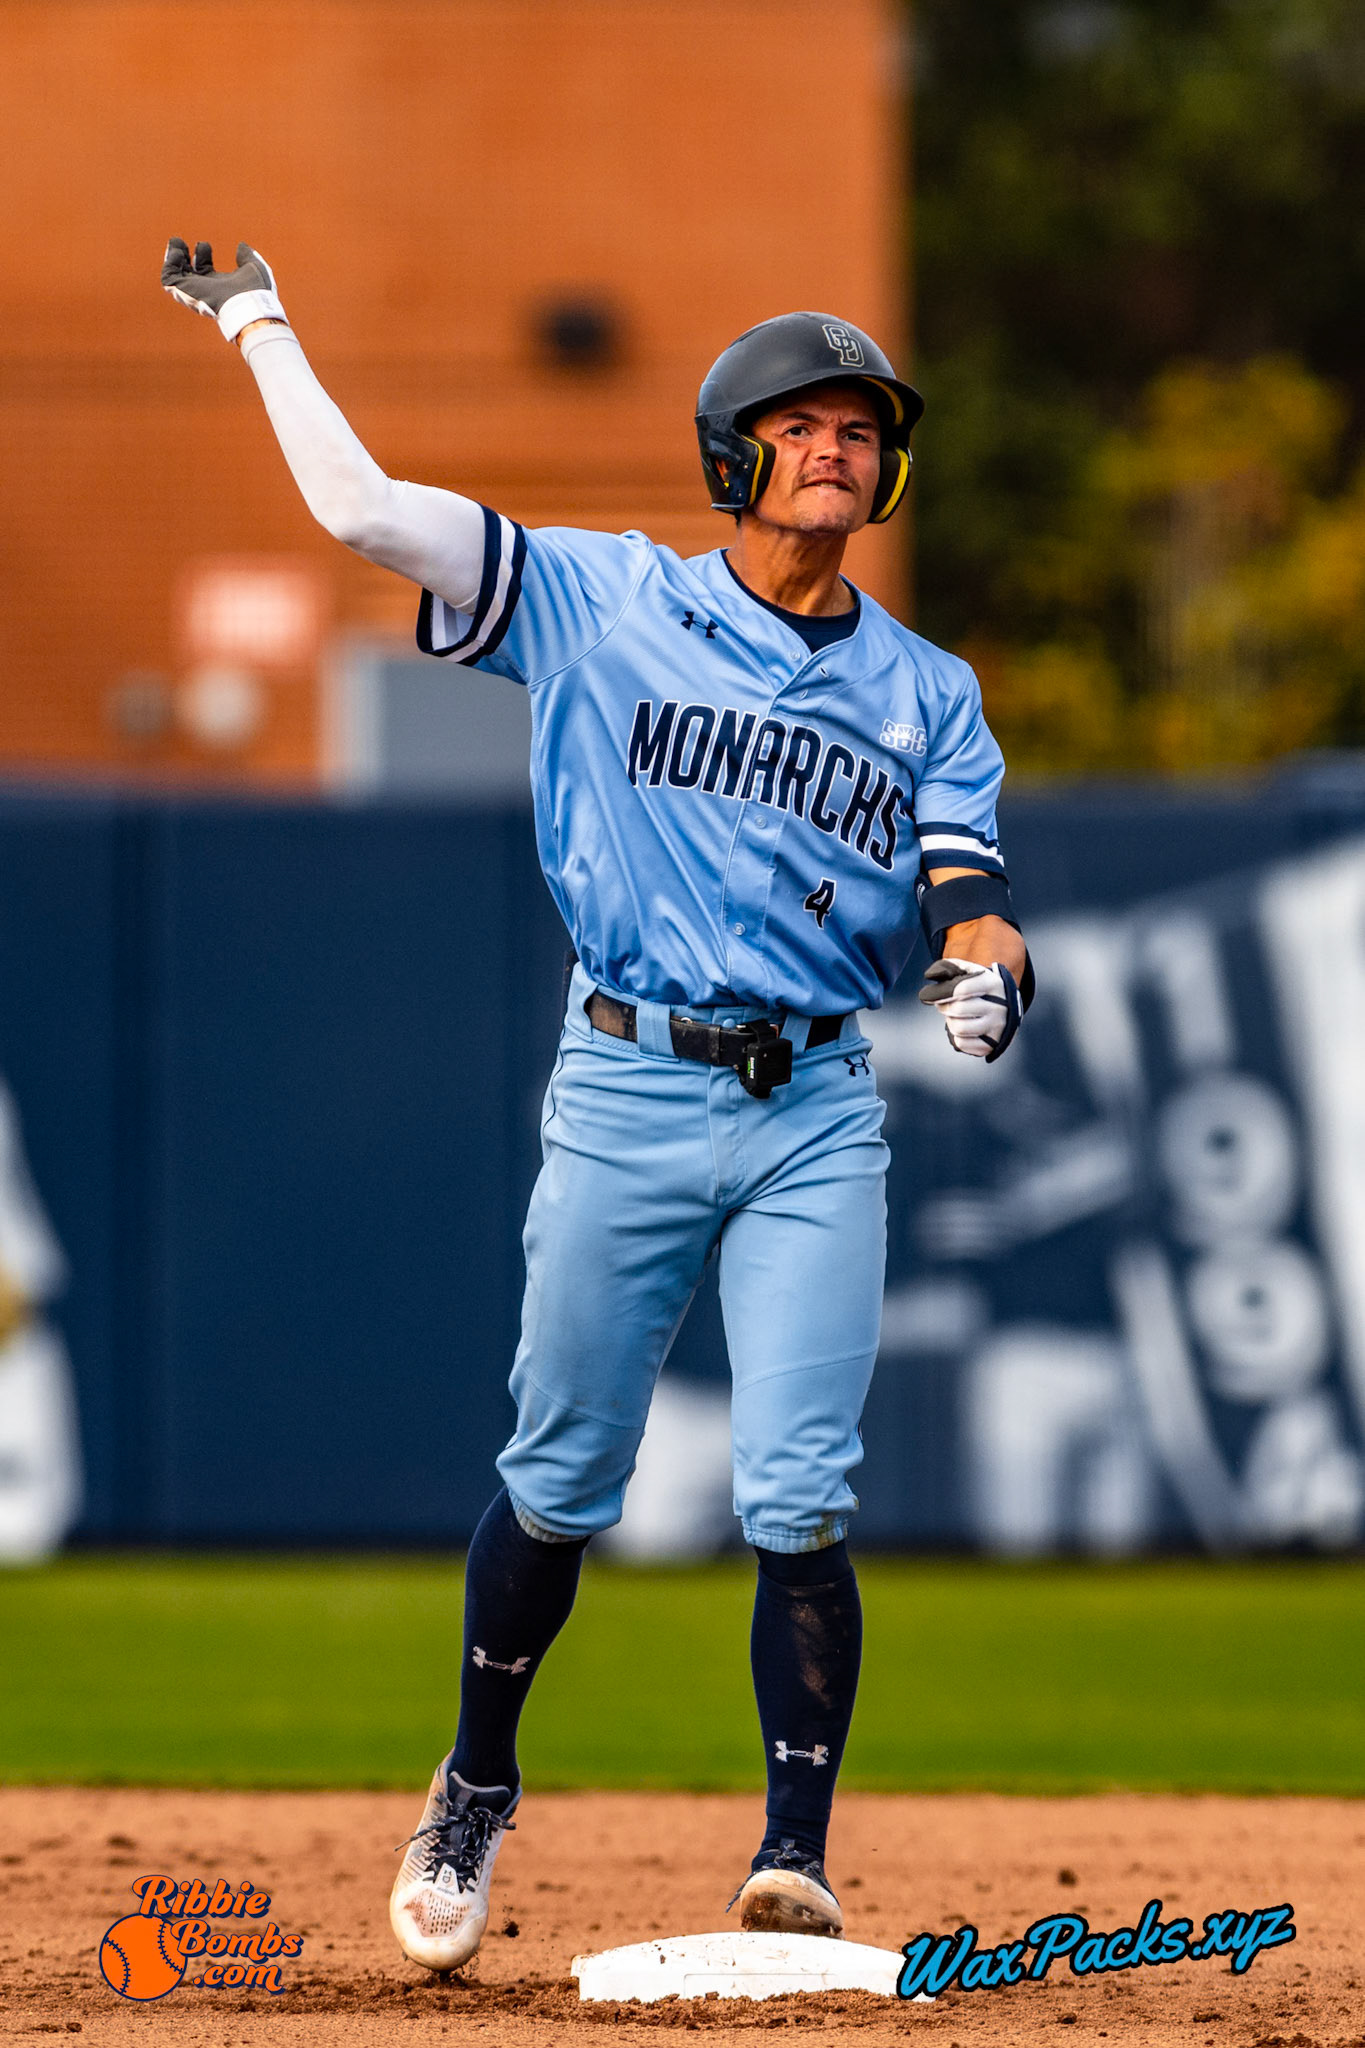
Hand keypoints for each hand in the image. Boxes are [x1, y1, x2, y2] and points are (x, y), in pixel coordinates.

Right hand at [161, 238, 287, 342]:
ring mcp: (194, 292)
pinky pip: (169, 278)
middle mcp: (205, 290)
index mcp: (219, 284)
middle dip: (183, 256)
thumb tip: (241, 246)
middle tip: (180, 241)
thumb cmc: (255, 291)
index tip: (204, 245)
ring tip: (175, 242)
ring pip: (176, 275)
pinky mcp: (185, 292)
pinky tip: (177, 252)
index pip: (204, 268)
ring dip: (172, 258)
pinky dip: (169, 264)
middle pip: (188, 272)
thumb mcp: (253, 267)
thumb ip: (247, 256)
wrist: (248, 304)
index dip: (202, 254)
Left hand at [918, 956, 1022, 1061]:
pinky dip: (956, 1037)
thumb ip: (952, 967)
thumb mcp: (973, 972)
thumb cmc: (983, 989)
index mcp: (993, 984)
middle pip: (958, 1009)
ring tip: (954, 1017)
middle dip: (944, 1008)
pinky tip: (963, 1029)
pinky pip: (962, 1044)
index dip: (942, 993)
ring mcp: (997, 1027)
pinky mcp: (992, 1044)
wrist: (1008, 1009)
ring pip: (959, 1028)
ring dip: (950, 1022)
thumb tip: (931, 974)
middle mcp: (999, 1007)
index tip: (936, 994)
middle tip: (943, 1005)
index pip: (961, 989)